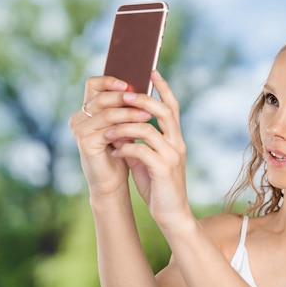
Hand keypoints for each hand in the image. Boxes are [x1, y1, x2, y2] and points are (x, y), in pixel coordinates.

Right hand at [68, 76, 152, 197]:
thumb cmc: (119, 152)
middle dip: (124, 97)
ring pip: (107, 113)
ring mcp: (79, 129)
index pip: (93, 84)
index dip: (109, 80)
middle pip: (101, 97)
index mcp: (86, 109)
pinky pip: (108, 129)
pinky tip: (140, 128)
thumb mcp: (123, 125)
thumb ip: (125, 108)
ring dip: (129, 113)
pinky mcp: (84, 142)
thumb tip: (143, 87)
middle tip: (144, 97)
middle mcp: (78, 117)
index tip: (129, 82)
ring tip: (148, 114)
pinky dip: (126, 127)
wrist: (111, 181)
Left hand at [104, 71, 191, 228]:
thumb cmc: (158, 186)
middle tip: (124, 95)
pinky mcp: (164, 170)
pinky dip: (126, 148)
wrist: (172, 215)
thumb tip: (121, 126)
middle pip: (163, 111)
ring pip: (149, 129)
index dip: (163, 88)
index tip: (151, 71)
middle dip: (142, 100)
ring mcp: (172, 156)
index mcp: (175, 139)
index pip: (172, 107)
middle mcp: (177, 144)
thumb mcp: (148, 160)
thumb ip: (140, 142)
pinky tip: (116, 151)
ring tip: (108, 131)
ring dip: (125, 127)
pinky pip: (142, 151)